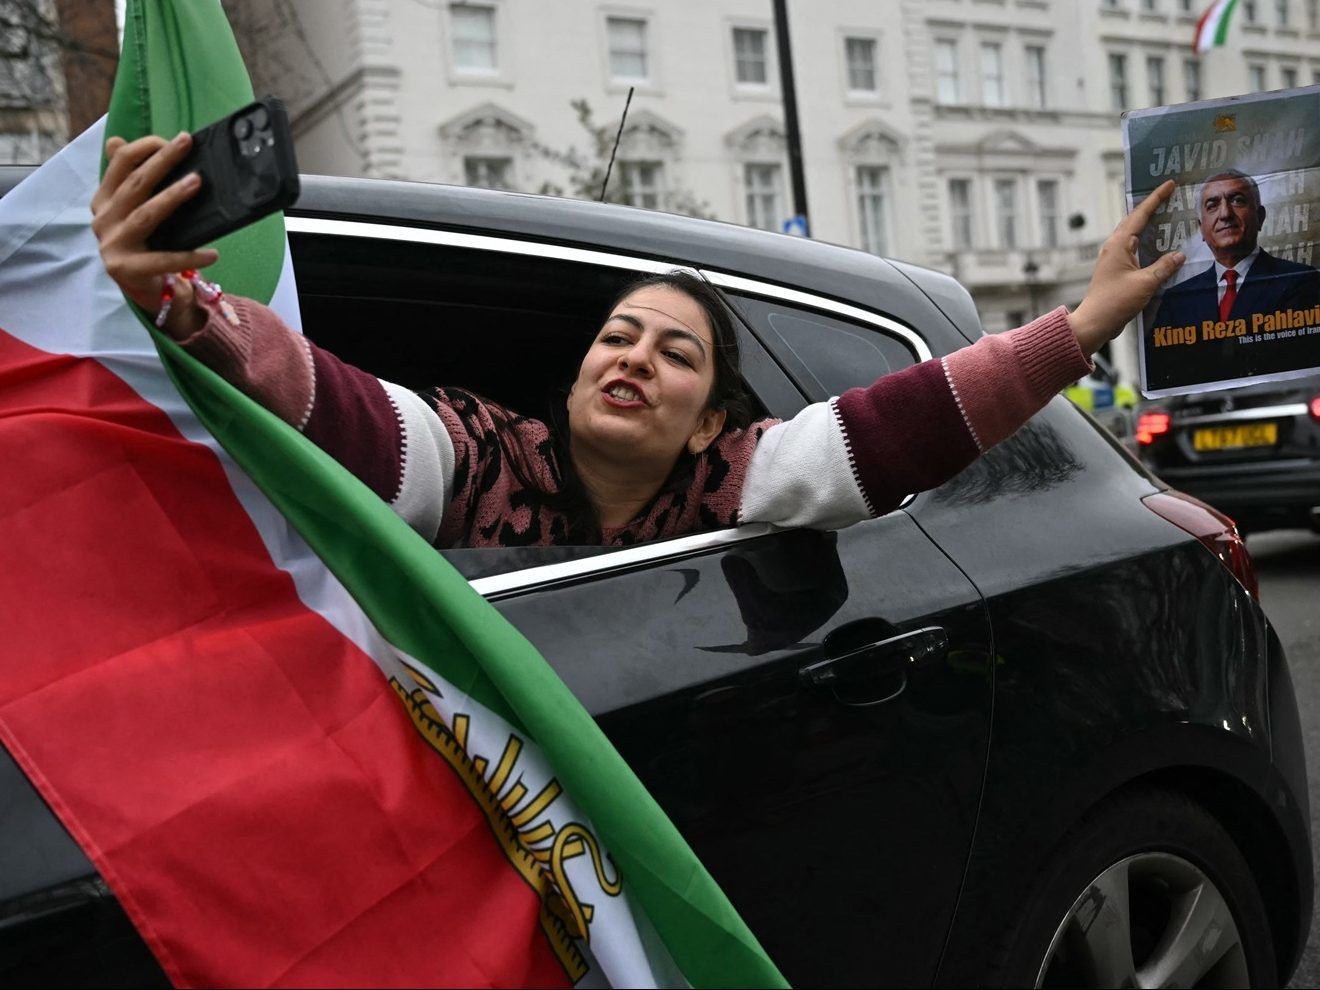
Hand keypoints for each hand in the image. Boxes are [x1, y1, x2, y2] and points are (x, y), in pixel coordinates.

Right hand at [90, 133, 219, 338]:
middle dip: (162, 161)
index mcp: (104, 199)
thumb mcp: (133, 208)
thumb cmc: (143, 242)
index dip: (144, 147)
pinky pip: (164, 261)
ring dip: (171, 197)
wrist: (140, 287)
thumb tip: (118, 140)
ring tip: (196, 182)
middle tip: (187, 143)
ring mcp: (113, 245)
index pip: (120, 164)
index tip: (172, 139)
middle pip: (135, 184)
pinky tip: (212, 253)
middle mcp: (104, 219)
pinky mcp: (127, 270)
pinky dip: (190, 256)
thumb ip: (128, 178)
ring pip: (146, 215)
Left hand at [1068, 179, 1185, 356]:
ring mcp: (1114, 259)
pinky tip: (1160, 248)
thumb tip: (1179, 255)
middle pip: (1135, 221)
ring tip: (1168, 218)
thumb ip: (1164, 267)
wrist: (1095, 323)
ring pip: (1135, 236)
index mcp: (1119, 245)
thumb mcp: (1146, 283)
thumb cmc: (1115, 302)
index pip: (1140, 215)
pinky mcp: (1116, 271)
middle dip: (1152, 208)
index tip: (1169, 184)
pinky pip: (1135, 251)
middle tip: (1170, 196)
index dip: (1156, 198)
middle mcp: (1114, 248)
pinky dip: (1148, 245)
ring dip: (1150, 226)